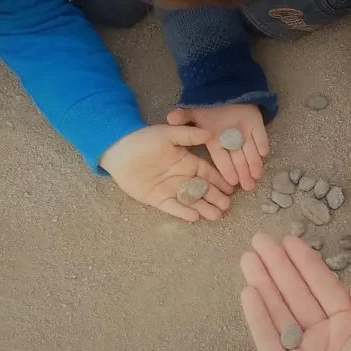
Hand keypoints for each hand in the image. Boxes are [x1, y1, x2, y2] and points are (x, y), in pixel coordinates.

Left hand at [99, 125, 232, 221]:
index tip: (231, 188)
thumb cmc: (144, 139)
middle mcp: (182, 177)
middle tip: (226, 206)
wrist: (118, 150)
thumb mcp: (168, 134)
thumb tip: (210, 133)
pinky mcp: (158, 199)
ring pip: (191, 201)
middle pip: (203, 190)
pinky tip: (196, 217)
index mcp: (187, 162)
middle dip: (216, 198)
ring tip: (216, 215)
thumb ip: (188, 136)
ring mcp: (171, 189)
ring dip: (204, 208)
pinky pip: (173, 207)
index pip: (208, 173)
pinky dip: (184, 212)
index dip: (219, 180)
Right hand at [167, 104, 268, 190]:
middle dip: (243, 173)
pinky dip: (262, 143)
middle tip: (248, 187)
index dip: (226, 169)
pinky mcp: (256, 125)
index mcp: (215, 141)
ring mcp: (245, 133)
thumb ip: (183, 116)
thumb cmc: (209, 105)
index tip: (231, 182)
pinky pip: (260, 135)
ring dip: (254, 163)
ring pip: (250, 151)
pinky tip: (265, 153)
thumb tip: (170, 118)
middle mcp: (231, 141)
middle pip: (238, 159)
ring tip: (257, 177)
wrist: (225, 90)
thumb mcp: (193, 110)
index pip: (221, 158)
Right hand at [241, 233, 350, 350]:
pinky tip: (248, 291)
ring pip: (278, 310)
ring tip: (247, 258)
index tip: (288, 240)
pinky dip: (257, 315)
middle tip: (259, 240)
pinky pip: (267, 338)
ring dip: (263, 283)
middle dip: (278, 266)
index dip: (305, 262)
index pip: (324, 285)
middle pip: (297, 293)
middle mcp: (326, 335)